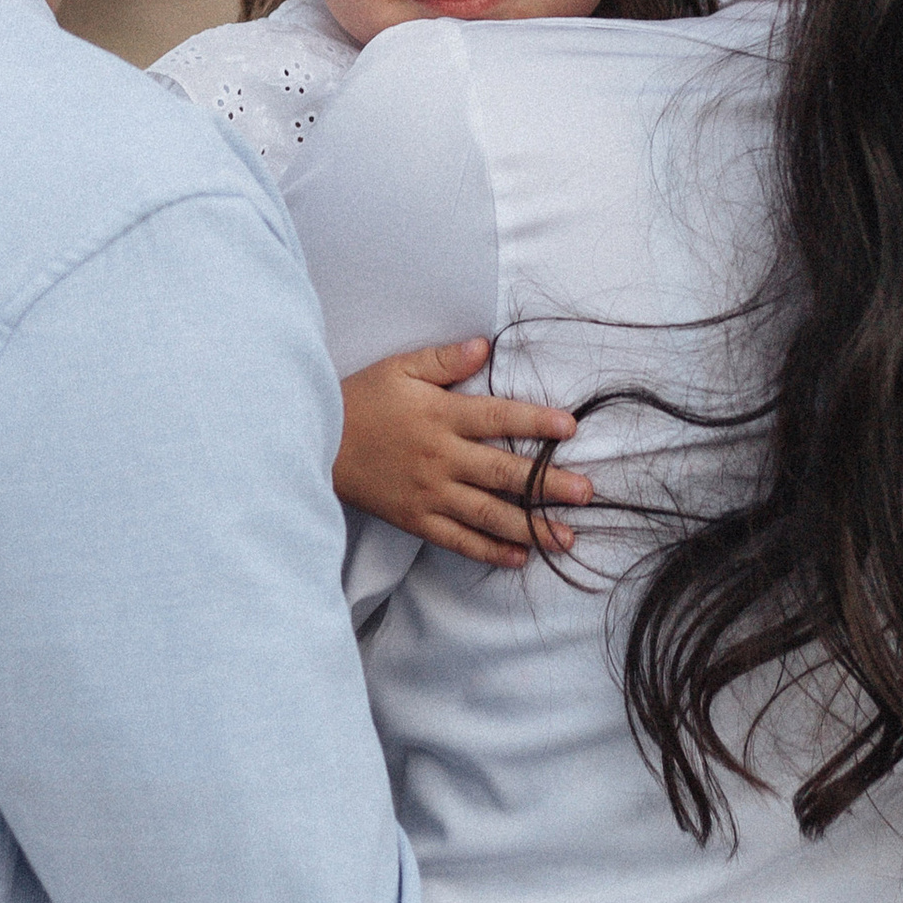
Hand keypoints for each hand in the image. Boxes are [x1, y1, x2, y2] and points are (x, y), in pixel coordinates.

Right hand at [334, 341, 596, 568]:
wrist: (315, 442)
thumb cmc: (361, 401)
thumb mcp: (399, 368)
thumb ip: (444, 360)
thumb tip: (484, 346)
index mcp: (441, 415)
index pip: (498, 417)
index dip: (535, 421)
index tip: (569, 427)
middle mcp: (441, 457)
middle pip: (503, 472)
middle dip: (548, 484)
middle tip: (587, 492)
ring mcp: (429, 493)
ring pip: (488, 513)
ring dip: (531, 525)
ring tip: (566, 535)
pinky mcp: (415, 519)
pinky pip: (458, 539)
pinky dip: (489, 550)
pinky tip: (520, 556)